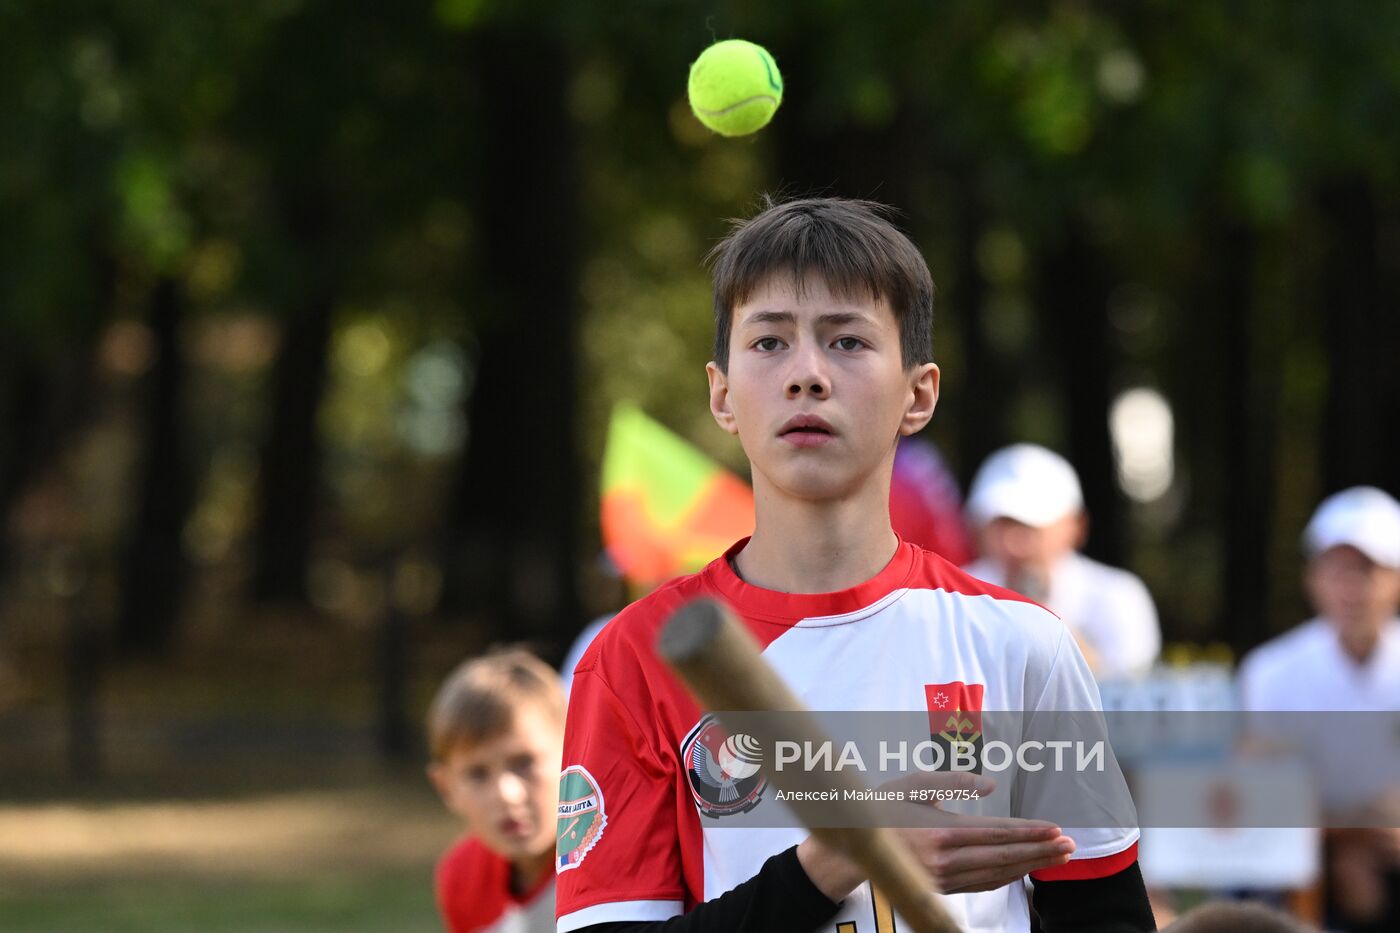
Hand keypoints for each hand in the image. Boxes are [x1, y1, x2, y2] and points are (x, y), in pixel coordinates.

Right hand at [796, 772, 1074, 901]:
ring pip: (997, 874)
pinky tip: (1023, 869)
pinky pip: (982, 883)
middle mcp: (945, 859)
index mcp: (940, 832)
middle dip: (1040, 852)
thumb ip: (953, 782)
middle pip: (1003, 857)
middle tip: (1069, 847)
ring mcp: (944, 878)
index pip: (996, 834)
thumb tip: (990, 785)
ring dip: (1030, 866)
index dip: (1028, 833)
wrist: (850, 849)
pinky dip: (1007, 877)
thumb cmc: (880, 808)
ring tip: (1056, 857)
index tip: (1055, 829)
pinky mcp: (941, 887)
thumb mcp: (912, 784)